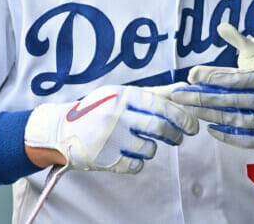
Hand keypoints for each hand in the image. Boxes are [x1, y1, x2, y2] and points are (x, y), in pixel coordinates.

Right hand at [24, 85, 198, 173]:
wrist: (60, 129)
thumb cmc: (98, 108)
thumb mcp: (121, 94)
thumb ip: (155, 93)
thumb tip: (185, 88)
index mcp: (122, 95)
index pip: (160, 105)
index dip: (182, 116)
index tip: (193, 126)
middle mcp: (117, 115)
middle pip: (159, 127)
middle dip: (175, 135)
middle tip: (179, 138)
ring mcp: (111, 138)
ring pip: (150, 148)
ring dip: (154, 148)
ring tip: (147, 144)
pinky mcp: (106, 159)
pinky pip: (136, 165)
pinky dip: (139, 162)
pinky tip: (131, 154)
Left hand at [169, 24, 253, 155]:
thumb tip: (227, 30)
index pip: (237, 78)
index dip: (212, 77)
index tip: (192, 75)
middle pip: (229, 100)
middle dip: (201, 97)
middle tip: (179, 94)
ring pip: (234, 119)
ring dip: (209, 114)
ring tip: (189, 108)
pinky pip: (247, 139)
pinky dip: (228, 135)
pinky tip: (211, 129)